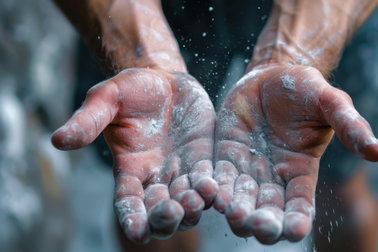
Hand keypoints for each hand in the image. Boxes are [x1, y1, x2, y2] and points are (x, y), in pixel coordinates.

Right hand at [52, 68, 217, 242]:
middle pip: (159, 212)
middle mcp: (155, 178)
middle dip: (166, 218)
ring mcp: (181, 171)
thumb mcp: (106, 99)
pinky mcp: (203, 161)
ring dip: (192, 207)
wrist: (164, 80)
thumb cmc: (131, 89)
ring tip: (195, 199)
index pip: (127, 202)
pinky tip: (215, 189)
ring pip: (187, 203)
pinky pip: (209, 182)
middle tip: (172, 211)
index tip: (136, 233)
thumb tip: (57, 140)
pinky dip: (212, 189)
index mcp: (129, 169)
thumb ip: (87, 121)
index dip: (131, 218)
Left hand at [213, 64, 377, 243]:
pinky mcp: (225, 155)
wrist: (272, 75)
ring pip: (241, 199)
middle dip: (264, 222)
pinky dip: (214, 187)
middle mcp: (273, 177)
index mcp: (301, 171)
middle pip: (268, 210)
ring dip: (236, 210)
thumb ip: (351, 126)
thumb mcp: (331, 103)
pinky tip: (209, 191)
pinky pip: (218, 176)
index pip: (301, 204)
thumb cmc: (306, 90)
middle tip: (259, 226)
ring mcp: (248, 168)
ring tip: (233, 212)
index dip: (299, 219)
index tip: (295, 232)